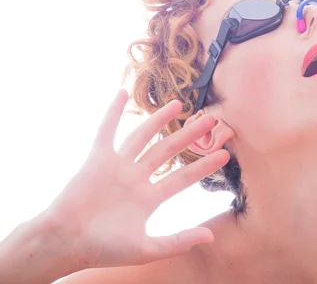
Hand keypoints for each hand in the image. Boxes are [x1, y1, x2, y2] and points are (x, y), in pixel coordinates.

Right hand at [44, 90, 229, 268]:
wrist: (66, 242)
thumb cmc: (103, 250)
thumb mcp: (147, 249)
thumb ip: (178, 241)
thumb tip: (211, 235)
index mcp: (149, 198)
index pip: (183, 177)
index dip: (204, 166)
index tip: (225, 154)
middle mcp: (136, 178)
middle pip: (168, 150)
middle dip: (190, 135)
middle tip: (211, 120)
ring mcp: (117, 167)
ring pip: (143, 136)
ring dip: (160, 119)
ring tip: (179, 104)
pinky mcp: (97, 159)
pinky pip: (106, 131)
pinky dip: (113, 112)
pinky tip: (123, 93)